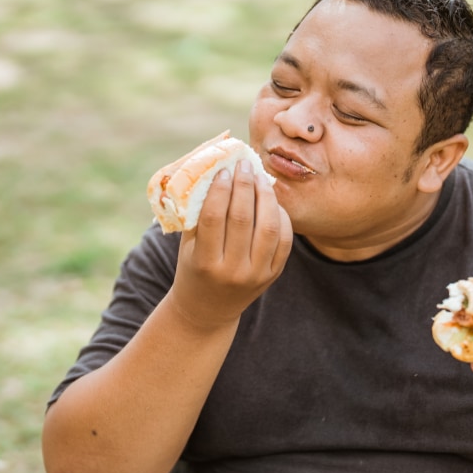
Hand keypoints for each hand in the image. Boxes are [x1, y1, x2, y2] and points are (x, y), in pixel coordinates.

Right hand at [170, 160, 292, 327]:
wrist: (208, 308)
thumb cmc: (193, 268)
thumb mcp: (188, 245)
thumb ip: (198, 213)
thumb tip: (214, 170)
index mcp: (205, 263)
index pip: (214, 218)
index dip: (220, 190)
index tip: (223, 170)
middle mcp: (233, 271)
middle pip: (243, 219)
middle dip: (244, 186)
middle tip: (244, 164)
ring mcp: (256, 275)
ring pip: (269, 227)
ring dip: (266, 196)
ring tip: (259, 177)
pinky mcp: (273, 274)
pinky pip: (284, 240)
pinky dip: (281, 216)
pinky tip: (271, 200)